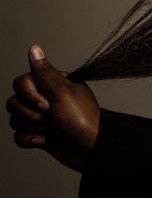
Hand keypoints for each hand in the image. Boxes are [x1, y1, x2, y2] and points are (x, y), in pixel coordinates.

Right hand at [7, 45, 100, 171]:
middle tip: (49, 118)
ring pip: (14, 118)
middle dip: (28, 113)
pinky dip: (29, 140)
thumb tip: (34, 48)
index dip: (28, 95)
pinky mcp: (39, 133)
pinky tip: (44, 141)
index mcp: (53, 84)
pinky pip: (18, 135)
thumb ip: (44, 72)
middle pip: (14, 101)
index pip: (22, 82)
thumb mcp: (63, 92)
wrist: (90, 149)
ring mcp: (41, 117)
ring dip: (30, 127)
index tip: (46, 104)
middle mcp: (46, 98)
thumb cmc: (81, 119)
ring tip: (49, 130)